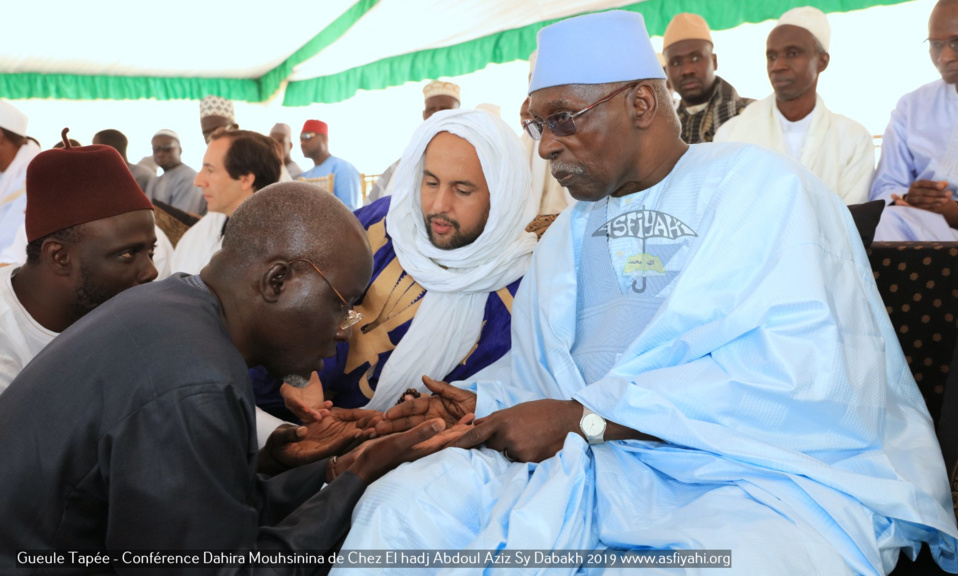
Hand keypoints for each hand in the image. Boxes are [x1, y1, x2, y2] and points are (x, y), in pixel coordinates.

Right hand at [258, 407, 379, 473]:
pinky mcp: (328, 446)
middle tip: (376, 429)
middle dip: (360, 439)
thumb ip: (290, 435)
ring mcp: (327, 451)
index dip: (345, 441)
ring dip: (362, 436)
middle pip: (345, 448)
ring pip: (348, 444)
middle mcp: (323, 455)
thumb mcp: (280, 439)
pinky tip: (368, 426)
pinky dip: (356, 433)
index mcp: (312, 456)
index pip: (332, 449)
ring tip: (378, 426)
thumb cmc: (278, 446)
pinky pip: (345, 440)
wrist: (278, 452)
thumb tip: (302, 431)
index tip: (357, 432)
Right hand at [280, 373, 330, 422]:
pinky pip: (315, 413)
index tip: (306, 408)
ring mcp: (300, 407)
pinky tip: (328, 408)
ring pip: (308, 414)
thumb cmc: (303, 375)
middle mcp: (292, 402)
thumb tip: (309, 365)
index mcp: (287, 390)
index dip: (298, 405)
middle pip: (300, 410)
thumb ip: (305, 370)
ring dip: (317, 414)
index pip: (291, 399)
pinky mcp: (310, 410)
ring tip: (327, 412)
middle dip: (310, 413)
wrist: (307, 379)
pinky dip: (322, 411)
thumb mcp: (304, 371)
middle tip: (319, 416)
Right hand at [338, 417, 474, 483]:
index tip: (475, 420)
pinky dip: (431, 428)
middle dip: (458, 427)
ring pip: (436, 435)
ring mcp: (415, 448)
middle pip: (446, 436)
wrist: (362, 466)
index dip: (462, 428)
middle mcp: (423, 448)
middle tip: (474, 417)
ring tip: (461, 419)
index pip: (449, 438)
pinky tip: (435, 425)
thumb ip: (421, 433)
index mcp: (425, 447)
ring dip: (448, 427)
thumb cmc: (380, 456)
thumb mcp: (401, 442)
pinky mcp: (407, 446)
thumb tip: (441, 423)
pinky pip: (424, 435)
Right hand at [375, 376, 475, 435]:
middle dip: (393, 423)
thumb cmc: (477, 405)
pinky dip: (408, 440)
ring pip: (411, 430)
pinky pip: (422, 440)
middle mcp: (431, 417)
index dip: (400, 410)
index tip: (388, 414)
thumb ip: (442, 388)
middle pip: (409, 420)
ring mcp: (433, 429)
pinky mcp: (437, 440)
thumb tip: (424, 378)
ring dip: (396, 432)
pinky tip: (394, 441)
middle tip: (377, 427)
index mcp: (434, 405)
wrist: (489, 420)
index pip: (414, 407)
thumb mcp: (461, 396)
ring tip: (380, 434)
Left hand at [449, 399, 580, 462]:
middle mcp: (506, 436)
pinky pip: (518, 460)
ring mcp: (517, 449)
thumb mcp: (516, 410)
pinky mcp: (528, 461)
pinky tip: (536, 444)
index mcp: (501, 420)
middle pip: (490, 446)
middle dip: (497, 442)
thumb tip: (475, 425)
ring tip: (529, 437)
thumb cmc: (542, 411)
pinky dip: (523, 454)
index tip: (445, 450)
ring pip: (505, 454)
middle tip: (515, 432)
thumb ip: (495, 419)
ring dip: (511, 448)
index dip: (459, 443)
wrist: (569, 420)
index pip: (474, 434)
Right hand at [898, 180, 951, 210]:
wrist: (919, 199)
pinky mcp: (914, 207)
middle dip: (936, 193)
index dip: (932, 184)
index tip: (942, 186)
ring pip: (923, 200)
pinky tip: (940, 204)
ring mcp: (911, 200)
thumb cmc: (928, 190)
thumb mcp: (933, 186)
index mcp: (915, 184)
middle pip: (923, 192)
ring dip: (935, 200)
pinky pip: (923, 206)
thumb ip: (939, 184)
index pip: (923, 183)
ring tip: (945, 200)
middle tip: (948, 194)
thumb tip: (945, 183)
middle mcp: (911, 192)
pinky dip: (932, 205)